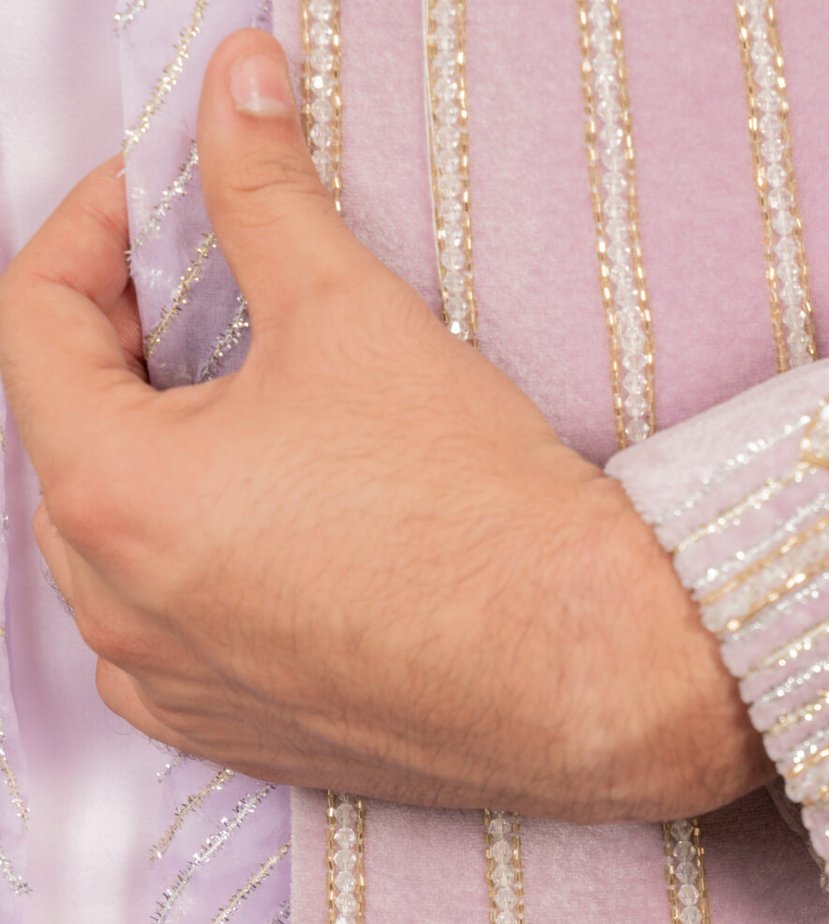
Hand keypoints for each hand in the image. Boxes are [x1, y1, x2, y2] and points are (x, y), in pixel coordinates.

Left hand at [0, 31, 766, 822]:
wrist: (589, 670)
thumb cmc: (482, 524)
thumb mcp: (351, 313)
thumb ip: (262, 190)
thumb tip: (236, 95)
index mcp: (116, 493)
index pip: (32, 319)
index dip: (96, 231)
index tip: (160, 207)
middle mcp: (119, 609)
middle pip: (65, 434)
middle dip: (123, 352)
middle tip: (208, 299)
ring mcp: (173, 688)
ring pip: (108, 548)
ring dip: (155, 469)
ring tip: (248, 420)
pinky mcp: (235, 739)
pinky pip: (163, 646)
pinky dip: (191, 579)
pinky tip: (271, 537)